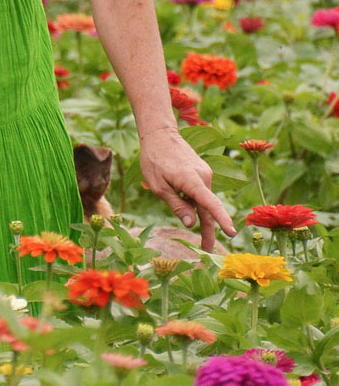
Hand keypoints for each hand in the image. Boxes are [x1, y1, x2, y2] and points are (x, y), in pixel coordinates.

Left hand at [139, 127, 235, 252]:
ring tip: (193, 228)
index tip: (231, 233)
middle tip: (207, 250)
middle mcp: (204, 177)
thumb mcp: (158, 186)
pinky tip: (181, 197)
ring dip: (199, 215)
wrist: (160, 134)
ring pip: (204, 200)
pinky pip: (201, 192)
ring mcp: (205, 174)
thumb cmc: (154, 159)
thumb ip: (176, 205)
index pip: (210, 203)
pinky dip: (195, 202)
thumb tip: (192, 223)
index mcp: (191, 180)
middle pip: (208, 208)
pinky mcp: (203, 172)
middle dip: (209, 230)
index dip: (221, 219)